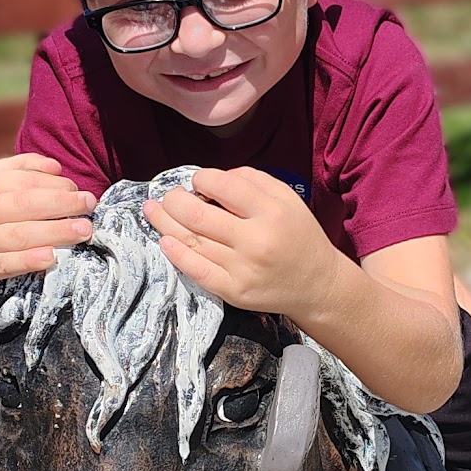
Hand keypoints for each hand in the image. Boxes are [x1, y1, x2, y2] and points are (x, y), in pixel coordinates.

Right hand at [0, 154, 97, 289]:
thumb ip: (19, 169)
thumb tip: (56, 166)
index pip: (22, 182)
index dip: (55, 185)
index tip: (80, 190)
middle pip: (24, 205)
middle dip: (62, 204)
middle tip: (90, 205)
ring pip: (19, 235)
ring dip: (56, 232)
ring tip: (84, 230)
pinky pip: (4, 266)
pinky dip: (28, 261)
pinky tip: (51, 257)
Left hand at [145, 168, 334, 319]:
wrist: (317, 285)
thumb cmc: (298, 236)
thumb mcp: (287, 198)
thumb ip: (252, 180)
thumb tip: (211, 179)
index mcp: (272, 211)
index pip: (223, 185)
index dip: (202, 178)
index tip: (198, 181)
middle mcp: (256, 240)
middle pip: (198, 215)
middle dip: (175, 200)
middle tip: (168, 196)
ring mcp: (243, 269)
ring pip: (192, 241)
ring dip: (166, 223)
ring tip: (153, 210)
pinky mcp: (235, 291)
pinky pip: (197, 271)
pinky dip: (177, 255)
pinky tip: (164, 240)